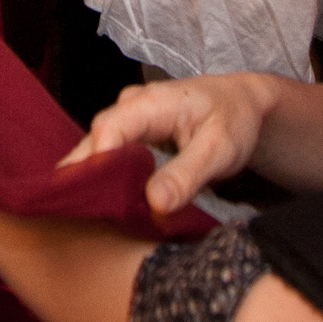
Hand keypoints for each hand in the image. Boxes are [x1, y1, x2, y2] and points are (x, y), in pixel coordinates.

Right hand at [63, 73, 281, 215]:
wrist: (243, 104)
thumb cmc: (234, 119)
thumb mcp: (219, 149)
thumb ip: (187, 175)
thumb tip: (155, 204)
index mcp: (149, 102)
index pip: (109, 130)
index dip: (97, 165)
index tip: (96, 202)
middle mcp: (130, 108)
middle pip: (94, 142)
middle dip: (85, 179)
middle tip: (80, 218)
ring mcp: (128, 122)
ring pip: (98, 152)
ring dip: (94, 183)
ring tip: (90, 219)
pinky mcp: (131, 138)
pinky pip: (111, 159)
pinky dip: (107, 182)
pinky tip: (107, 208)